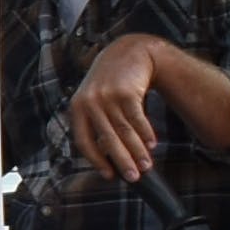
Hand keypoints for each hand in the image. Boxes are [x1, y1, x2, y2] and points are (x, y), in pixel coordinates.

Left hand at [72, 34, 178, 179]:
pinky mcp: (126, 92)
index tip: (109, 175)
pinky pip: (137, 119)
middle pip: (107, 140)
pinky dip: (146, 134)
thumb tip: (108, 158)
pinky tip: (152, 145)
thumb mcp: (94, 99)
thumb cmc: (110, 83)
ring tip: (147, 166)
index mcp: (77, 108)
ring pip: (124, 131)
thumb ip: (96, 124)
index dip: (96, 161)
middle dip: (122, 161)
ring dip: (138, 151)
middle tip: (134, 178)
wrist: (128, 52)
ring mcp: (107, 96)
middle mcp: (89, 103)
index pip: (84, 141)